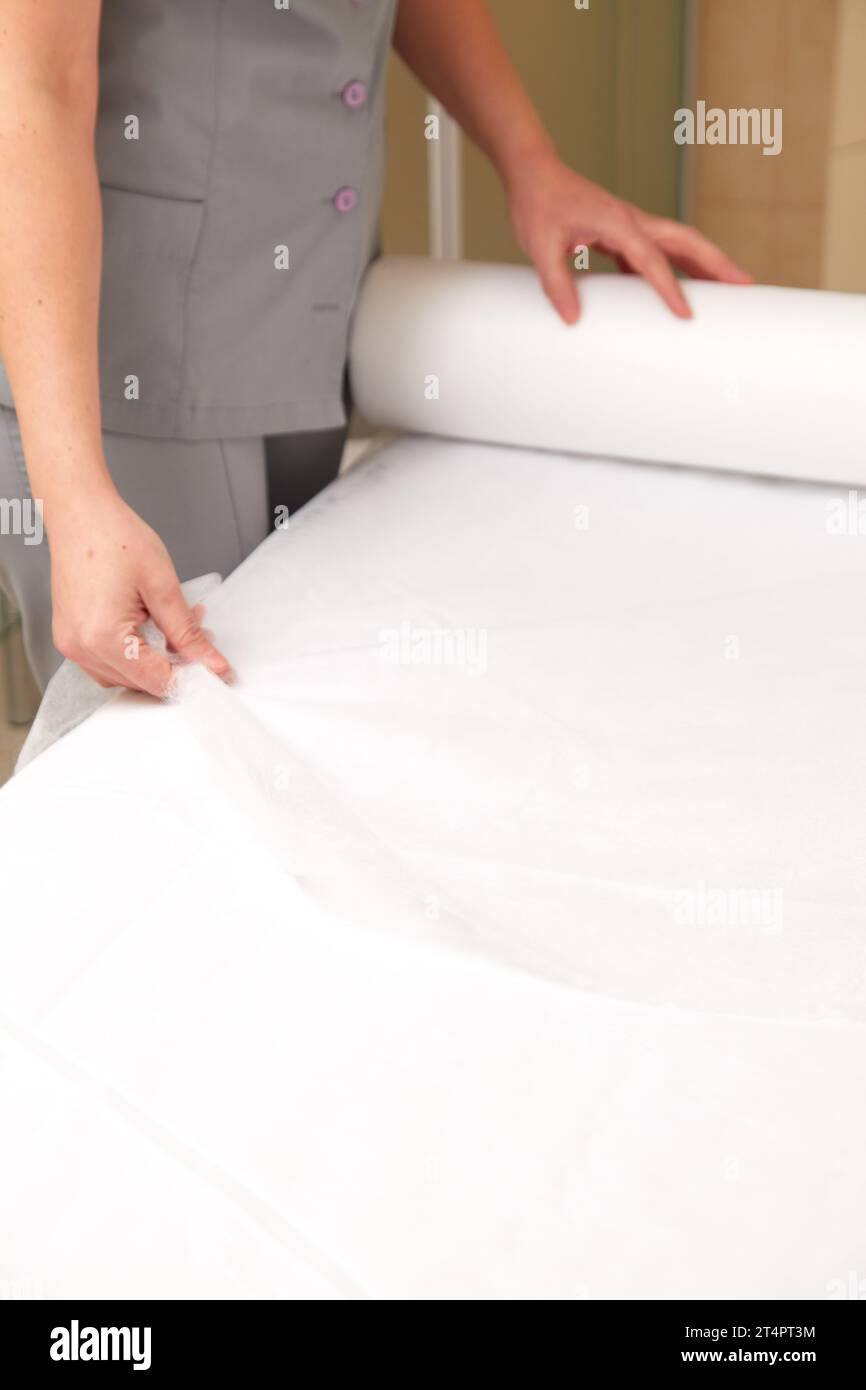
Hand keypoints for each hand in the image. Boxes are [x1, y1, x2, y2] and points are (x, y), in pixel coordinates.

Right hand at [49, 488, 231, 695]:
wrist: (80, 513)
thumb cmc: (114, 537)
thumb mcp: (163, 586)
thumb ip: (188, 633)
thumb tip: (212, 664)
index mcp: (103, 637)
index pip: (157, 680)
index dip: (190, 676)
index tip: (214, 668)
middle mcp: (80, 647)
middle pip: (140, 683)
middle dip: (174, 664)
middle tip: (199, 633)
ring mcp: (71, 644)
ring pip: (124, 676)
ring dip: (154, 659)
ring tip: (174, 623)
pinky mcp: (70, 636)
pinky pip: (106, 661)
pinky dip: (133, 652)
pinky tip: (150, 626)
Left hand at [505, 151, 751, 322]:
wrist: (534, 174)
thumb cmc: (538, 204)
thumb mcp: (540, 246)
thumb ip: (556, 284)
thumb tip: (572, 319)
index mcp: (619, 222)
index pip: (652, 261)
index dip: (670, 289)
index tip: (686, 314)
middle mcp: (633, 220)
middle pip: (687, 240)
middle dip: (717, 263)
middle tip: (746, 285)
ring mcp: (631, 224)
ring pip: (678, 243)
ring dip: (704, 263)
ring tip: (727, 289)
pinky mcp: (623, 231)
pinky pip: (657, 251)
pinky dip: (673, 268)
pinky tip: (675, 290)